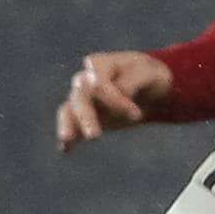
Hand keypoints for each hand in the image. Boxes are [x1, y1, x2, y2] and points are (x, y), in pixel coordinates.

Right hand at [56, 49, 171, 149]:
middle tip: (95, 136)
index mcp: (101, 64)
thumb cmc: (149, 76)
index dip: (115, 100)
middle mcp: (86, 80)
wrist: (148, 86)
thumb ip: (133, 81)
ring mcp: (83, 98)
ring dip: (68, 125)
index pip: (99, 82)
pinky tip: (65, 149)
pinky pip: (70, 125)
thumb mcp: (149, 74)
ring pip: (69, 109)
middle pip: (80, 96)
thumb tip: (119, 94)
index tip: (137, 117)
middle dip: (86, 116)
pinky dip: (67, 137)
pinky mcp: (84, 116)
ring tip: (67, 140)